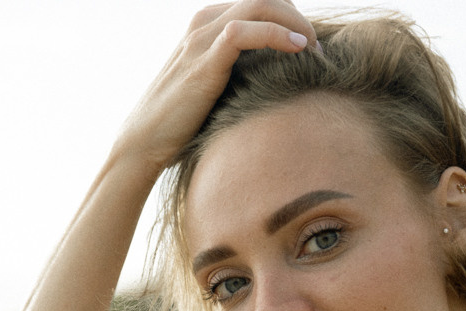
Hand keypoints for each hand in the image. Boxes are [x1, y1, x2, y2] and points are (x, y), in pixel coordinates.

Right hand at [114, 1, 318, 173]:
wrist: (144, 142)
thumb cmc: (181, 126)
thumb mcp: (216, 92)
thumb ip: (240, 77)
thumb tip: (275, 88)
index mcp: (208, 25)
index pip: (260, 3)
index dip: (291, 19)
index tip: (312, 48)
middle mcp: (205, 23)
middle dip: (298, 18)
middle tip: (321, 49)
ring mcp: (203, 38)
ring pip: (260, 5)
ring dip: (295, 23)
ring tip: (315, 49)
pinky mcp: (205, 59)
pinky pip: (245, 31)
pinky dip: (276, 34)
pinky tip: (298, 50)